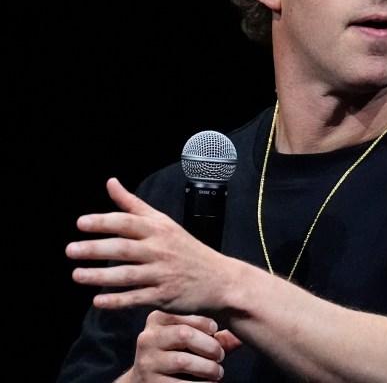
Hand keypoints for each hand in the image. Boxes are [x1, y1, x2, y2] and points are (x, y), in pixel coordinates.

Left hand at [65, 177, 231, 313]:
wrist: (218, 278)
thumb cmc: (186, 248)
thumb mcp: (163, 222)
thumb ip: (133, 204)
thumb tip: (111, 183)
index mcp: (159, 229)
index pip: (128, 222)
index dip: (104, 222)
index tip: (81, 223)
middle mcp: (160, 249)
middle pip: (123, 248)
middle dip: (95, 249)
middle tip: (71, 249)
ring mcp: (162, 274)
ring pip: (126, 275)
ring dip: (100, 276)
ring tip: (77, 274)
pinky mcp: (163, 296)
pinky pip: (136, 298)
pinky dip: (116, 300)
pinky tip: (98, 301)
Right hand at [117, 310, 226, 381]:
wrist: (146, 381)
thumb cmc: (177, 353)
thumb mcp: (189, 339)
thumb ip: (213, 334)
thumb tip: (243, 333)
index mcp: (157, 318)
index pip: (185, 312)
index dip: (205, 322)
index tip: (215, 331)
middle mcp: (147, 337)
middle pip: (184, 335)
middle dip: (209, 346)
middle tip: (220, 355)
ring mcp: (146, 361)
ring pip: (183, 361)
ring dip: (208, 368)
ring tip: (218, 372)